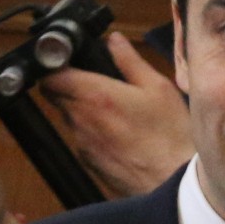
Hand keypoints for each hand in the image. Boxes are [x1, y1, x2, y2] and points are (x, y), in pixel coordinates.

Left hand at [39, 32, 193, 197]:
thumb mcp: (157, 87)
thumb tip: (114, 41)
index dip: (55, 68)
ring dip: (83, 111)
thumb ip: (129, 61)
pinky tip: (119, 135)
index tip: (69, 64)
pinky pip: (81, 140)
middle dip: (69, 86)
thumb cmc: (170, 135)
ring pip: (70, 118)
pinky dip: (93, 133)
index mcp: (95, 95)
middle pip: (56, 97)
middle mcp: (81, 120)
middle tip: (96, 84)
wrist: (174, 183)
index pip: (50, 77)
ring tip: (115, 112)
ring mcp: (82, 144)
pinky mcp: (88, 163)